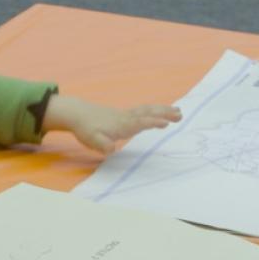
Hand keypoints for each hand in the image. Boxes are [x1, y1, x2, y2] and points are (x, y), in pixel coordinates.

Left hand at [43, 95, 181, 153]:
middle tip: (180, 115)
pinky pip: (144, 110)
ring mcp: (127, 115)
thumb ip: (102, 145)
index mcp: (121, 125)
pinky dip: (156, 110)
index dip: (151, 123)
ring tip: (179, 112)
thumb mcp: (92, 140)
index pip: (139, 123)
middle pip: (148, 113)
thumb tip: (112, 149)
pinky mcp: (126, 115)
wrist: (78, 114)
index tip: (165, 123)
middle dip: (164, 113)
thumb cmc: (86, 129)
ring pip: (148, 110)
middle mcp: (127, 118)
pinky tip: (163, 111)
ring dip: (163, 110)